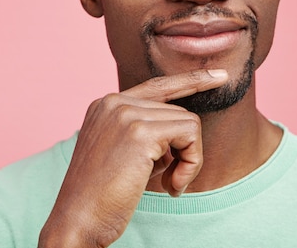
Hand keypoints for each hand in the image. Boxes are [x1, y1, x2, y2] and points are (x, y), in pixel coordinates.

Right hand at [38, 69, 228, 247]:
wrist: (77, 221)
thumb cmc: (101, 197)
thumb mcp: (121, 153)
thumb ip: (146, 133)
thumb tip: (184, 128)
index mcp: (106, 105)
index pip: (157, 85)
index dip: (191, 80)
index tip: (219, 74)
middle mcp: (113, 101)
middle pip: (177, 110)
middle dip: (183, 148)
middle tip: (172, 181)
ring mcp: (125, 113)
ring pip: (188, 122)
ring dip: (189, 159)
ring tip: (171, 184)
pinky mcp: (140, 131)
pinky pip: (191, 134)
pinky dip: (192, 163)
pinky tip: (174, 186)